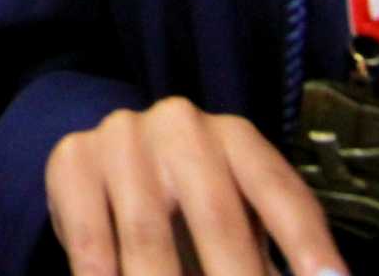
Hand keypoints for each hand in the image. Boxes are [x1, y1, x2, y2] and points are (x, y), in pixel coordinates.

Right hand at [44, 97, 347, 275]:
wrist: (109, 162)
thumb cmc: (191, 207)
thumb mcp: (236, 219)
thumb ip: (264, 255)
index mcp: (235, 136)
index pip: (278, 192)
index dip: (307, 244)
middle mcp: (180, 124)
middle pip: (216, 216)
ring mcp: (122, 138)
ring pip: (148, 234)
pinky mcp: (72, 159)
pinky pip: (90, 237)